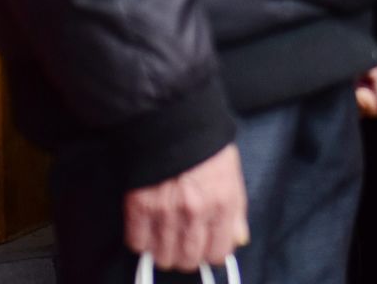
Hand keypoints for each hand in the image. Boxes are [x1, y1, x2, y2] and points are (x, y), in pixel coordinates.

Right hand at [123, 144, 246, 273]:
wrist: (173, 116)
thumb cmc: (204, 142)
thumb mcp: (232, 173)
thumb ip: (236, 211)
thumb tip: (238, 239)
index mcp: (222, 203)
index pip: (218, 253)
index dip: (212, 252)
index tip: (207, 247)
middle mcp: (195, 213)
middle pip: (189, 260)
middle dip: (188, 255)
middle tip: (185, 242)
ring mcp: (165, 212)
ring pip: (163, 257)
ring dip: (165, 250)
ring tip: (167, 236)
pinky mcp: (139, 206)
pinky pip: (137, 242)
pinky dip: (141, 240)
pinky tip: (149, 228)